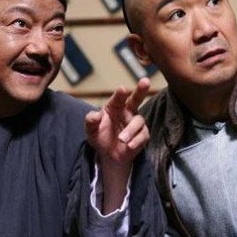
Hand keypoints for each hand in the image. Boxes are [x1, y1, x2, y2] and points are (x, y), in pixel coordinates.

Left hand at [84, 77, 150, 213]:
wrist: (108, 155)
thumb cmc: (100, 136)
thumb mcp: (91, 130)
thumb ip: (91, 121)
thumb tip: (94, 115)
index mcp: (114, 106)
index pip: (118, 98)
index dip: (120, 94)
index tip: (122, 89)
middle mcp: (127, 111)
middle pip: (136, 99)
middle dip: (141, 90)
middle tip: (145, 81)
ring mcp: (136, 123)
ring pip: (138, 121)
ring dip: (130, 130)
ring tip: (122, 139)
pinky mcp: (143, 135)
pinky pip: (143, 135)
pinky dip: (136, 141)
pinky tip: (129, 146)